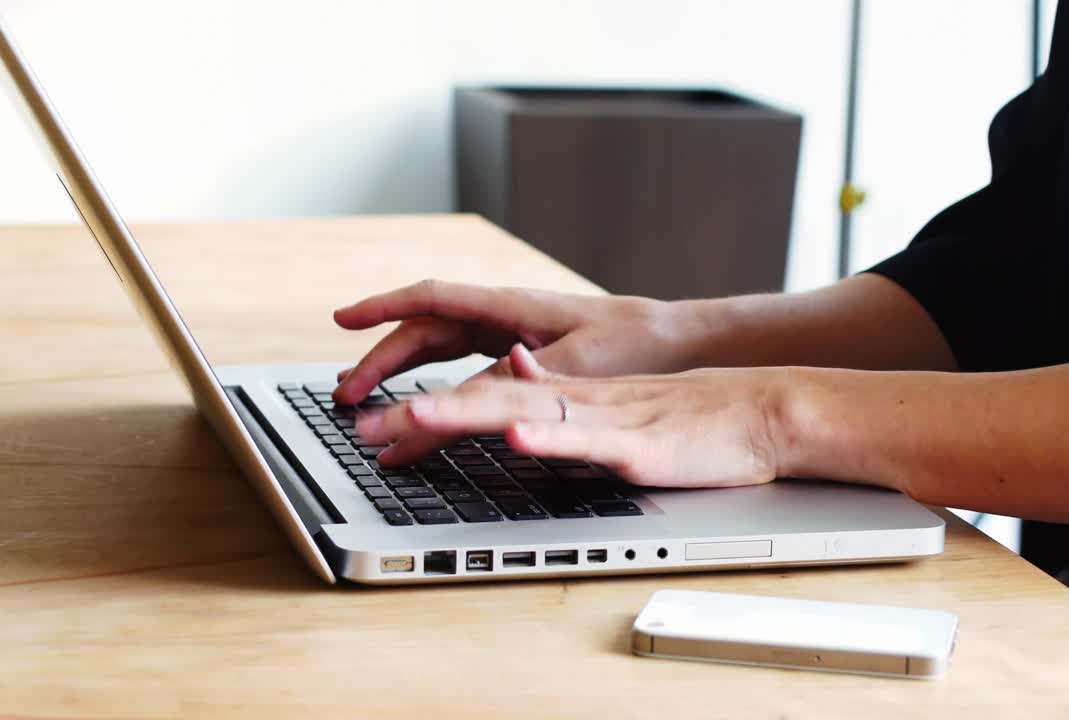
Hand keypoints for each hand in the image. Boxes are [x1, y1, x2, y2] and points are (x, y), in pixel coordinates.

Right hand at [332, 279, 700, 405]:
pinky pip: (469, 372)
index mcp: (511, 306)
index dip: (382, 308)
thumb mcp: (578, 366)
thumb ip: (521, 382)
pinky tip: (428, 411)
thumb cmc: (636, 344)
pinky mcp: (529, 359)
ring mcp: (515, 337)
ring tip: (370, 407)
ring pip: (443, 354)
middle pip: (426, 333)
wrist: (679, 342)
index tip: (341, 321)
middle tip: (347, 397)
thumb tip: (468, 399)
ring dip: (404, 378)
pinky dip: (441, 392)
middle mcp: (506, 317)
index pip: (431, 299)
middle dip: (381, 362)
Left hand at [355, 344, 787, 487]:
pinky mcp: (638, 443)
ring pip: (523, 410)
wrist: (762, 412)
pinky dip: (548, 435)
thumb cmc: (694, 421)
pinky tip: (513, 436)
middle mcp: (577, 398)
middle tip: (361, 427)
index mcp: (569, 395)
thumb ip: (563, 401)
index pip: (485, 393)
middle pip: (486, 396)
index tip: (375, 420)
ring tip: (407, 418)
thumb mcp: (615, 412)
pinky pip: (587, 438)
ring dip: (462, 413)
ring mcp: (606, 417)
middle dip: (421, 411)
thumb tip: (514, 379)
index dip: (428, 403)